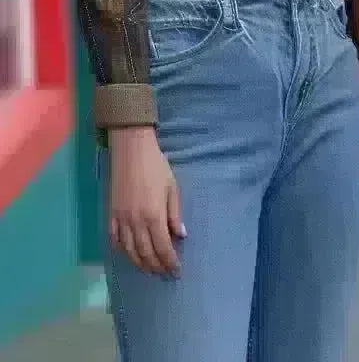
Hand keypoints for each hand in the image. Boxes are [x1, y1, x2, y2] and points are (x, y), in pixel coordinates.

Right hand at [108, 127, 185, 276]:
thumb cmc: (156, 167)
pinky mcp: (111, 215)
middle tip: (164, 274)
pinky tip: (128, 254)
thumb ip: (175, 214)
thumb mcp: (172, 188)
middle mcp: (136, 223)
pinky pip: (115, 239)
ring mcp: (121, 220)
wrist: (131, 151)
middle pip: (145, 253)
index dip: (170, 262)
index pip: (163, 247)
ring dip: (140, 263)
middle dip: (156, 266)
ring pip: (129, 251)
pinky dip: (122, 251)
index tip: (176, 271)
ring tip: (149, 269)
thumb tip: (181, 236)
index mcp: (154, 216)